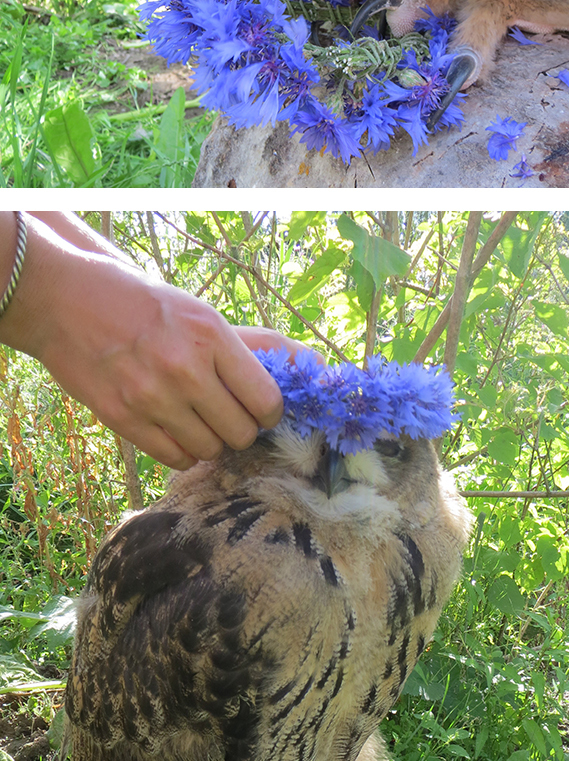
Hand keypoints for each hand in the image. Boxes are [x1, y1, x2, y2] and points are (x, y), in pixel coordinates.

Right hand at [0, 193, 280, 478]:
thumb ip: (251, 345)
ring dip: (212, 442)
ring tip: (198, 420)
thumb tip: (310, 362)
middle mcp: (186, 369)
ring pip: (210, 450)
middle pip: (241, 432)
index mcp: (211, 335)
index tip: (260, 408)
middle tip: (228, 416)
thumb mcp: (200, 313)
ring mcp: (153, 398)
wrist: (67, 302)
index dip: (269, 412)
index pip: (267, 400)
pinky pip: (175, 458)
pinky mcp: (124, 419)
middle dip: (241, 430)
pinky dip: (182, 451)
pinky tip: (174, 429)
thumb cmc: (142, 304)